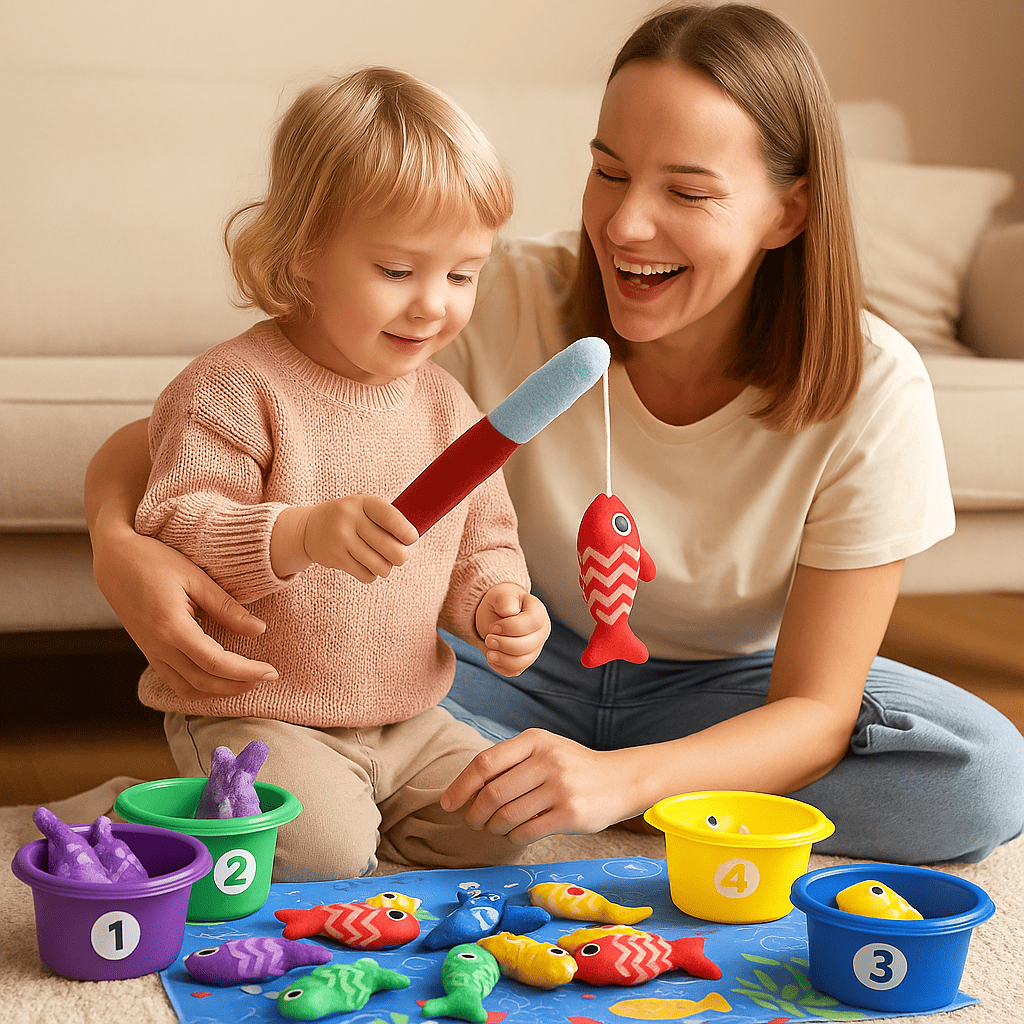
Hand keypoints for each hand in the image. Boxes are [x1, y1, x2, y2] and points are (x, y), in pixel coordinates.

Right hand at [92, 531, 277, 701]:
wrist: (114, 559)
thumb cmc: (154, 560)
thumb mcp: (196, 577)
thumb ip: (227, 607)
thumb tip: (258, 630)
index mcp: (171, 627)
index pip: (216, 662)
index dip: (246, 671)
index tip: (271, 671)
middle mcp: (158, 646)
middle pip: (204, 682)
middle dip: (239, 685)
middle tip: (268, 677)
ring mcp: (150, 652)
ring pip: (187, 689)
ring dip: (220, 692)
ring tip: (248, 681)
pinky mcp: (148, 652)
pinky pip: (175, 682)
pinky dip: (200, 688)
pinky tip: (220, 678)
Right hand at [297, 495, 417, 582]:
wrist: (309, 528)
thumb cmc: (350, 518)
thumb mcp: (364, 508)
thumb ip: (387, 519)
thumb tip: (412, 540)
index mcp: (363, 502)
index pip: (390, 517)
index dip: (405, 531)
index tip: (412, 539)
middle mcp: (350, 519)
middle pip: (390, 548)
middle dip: (401, 556)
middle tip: (399, 556)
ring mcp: (341, 539)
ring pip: (380, 565)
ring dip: (386, 568)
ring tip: (382, 562)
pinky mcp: (335, 558)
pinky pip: (365, 575)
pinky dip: (371, 574)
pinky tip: (366, 565)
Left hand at [440, 729, 635, 844]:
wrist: (620, 780)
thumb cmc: (571, 767)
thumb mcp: (542, 751)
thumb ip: (509, 764)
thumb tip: (464, 791)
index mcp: (534, 740)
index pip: (485, 763)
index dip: (460, 786)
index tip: (447, 804)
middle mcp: (547, 760)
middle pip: (492, 793)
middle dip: (475, 814)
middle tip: (474, 822)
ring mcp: (560, 787)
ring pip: (507, 815)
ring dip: (494, 827)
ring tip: (496, 828)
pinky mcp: (571, 813)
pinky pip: (526, 831)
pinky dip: (513, 837)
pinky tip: (516, 834)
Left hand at [474, 583, 549, 676]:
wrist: (497, 615)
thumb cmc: (501, 603)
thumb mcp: (500, 595)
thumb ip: (506, 600)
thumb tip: (509, 612)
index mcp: (539, 612)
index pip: (532, 623)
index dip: (511, 627)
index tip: (494, 626)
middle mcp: (541, 633)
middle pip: (527, 645)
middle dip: (503, 644)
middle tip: (488, 638)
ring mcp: (535, 649)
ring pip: (521, 662)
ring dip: (500, 657)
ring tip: (488, 648)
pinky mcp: (524, 662)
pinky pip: (513, 671)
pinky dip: (499, 665)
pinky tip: (492, 654)